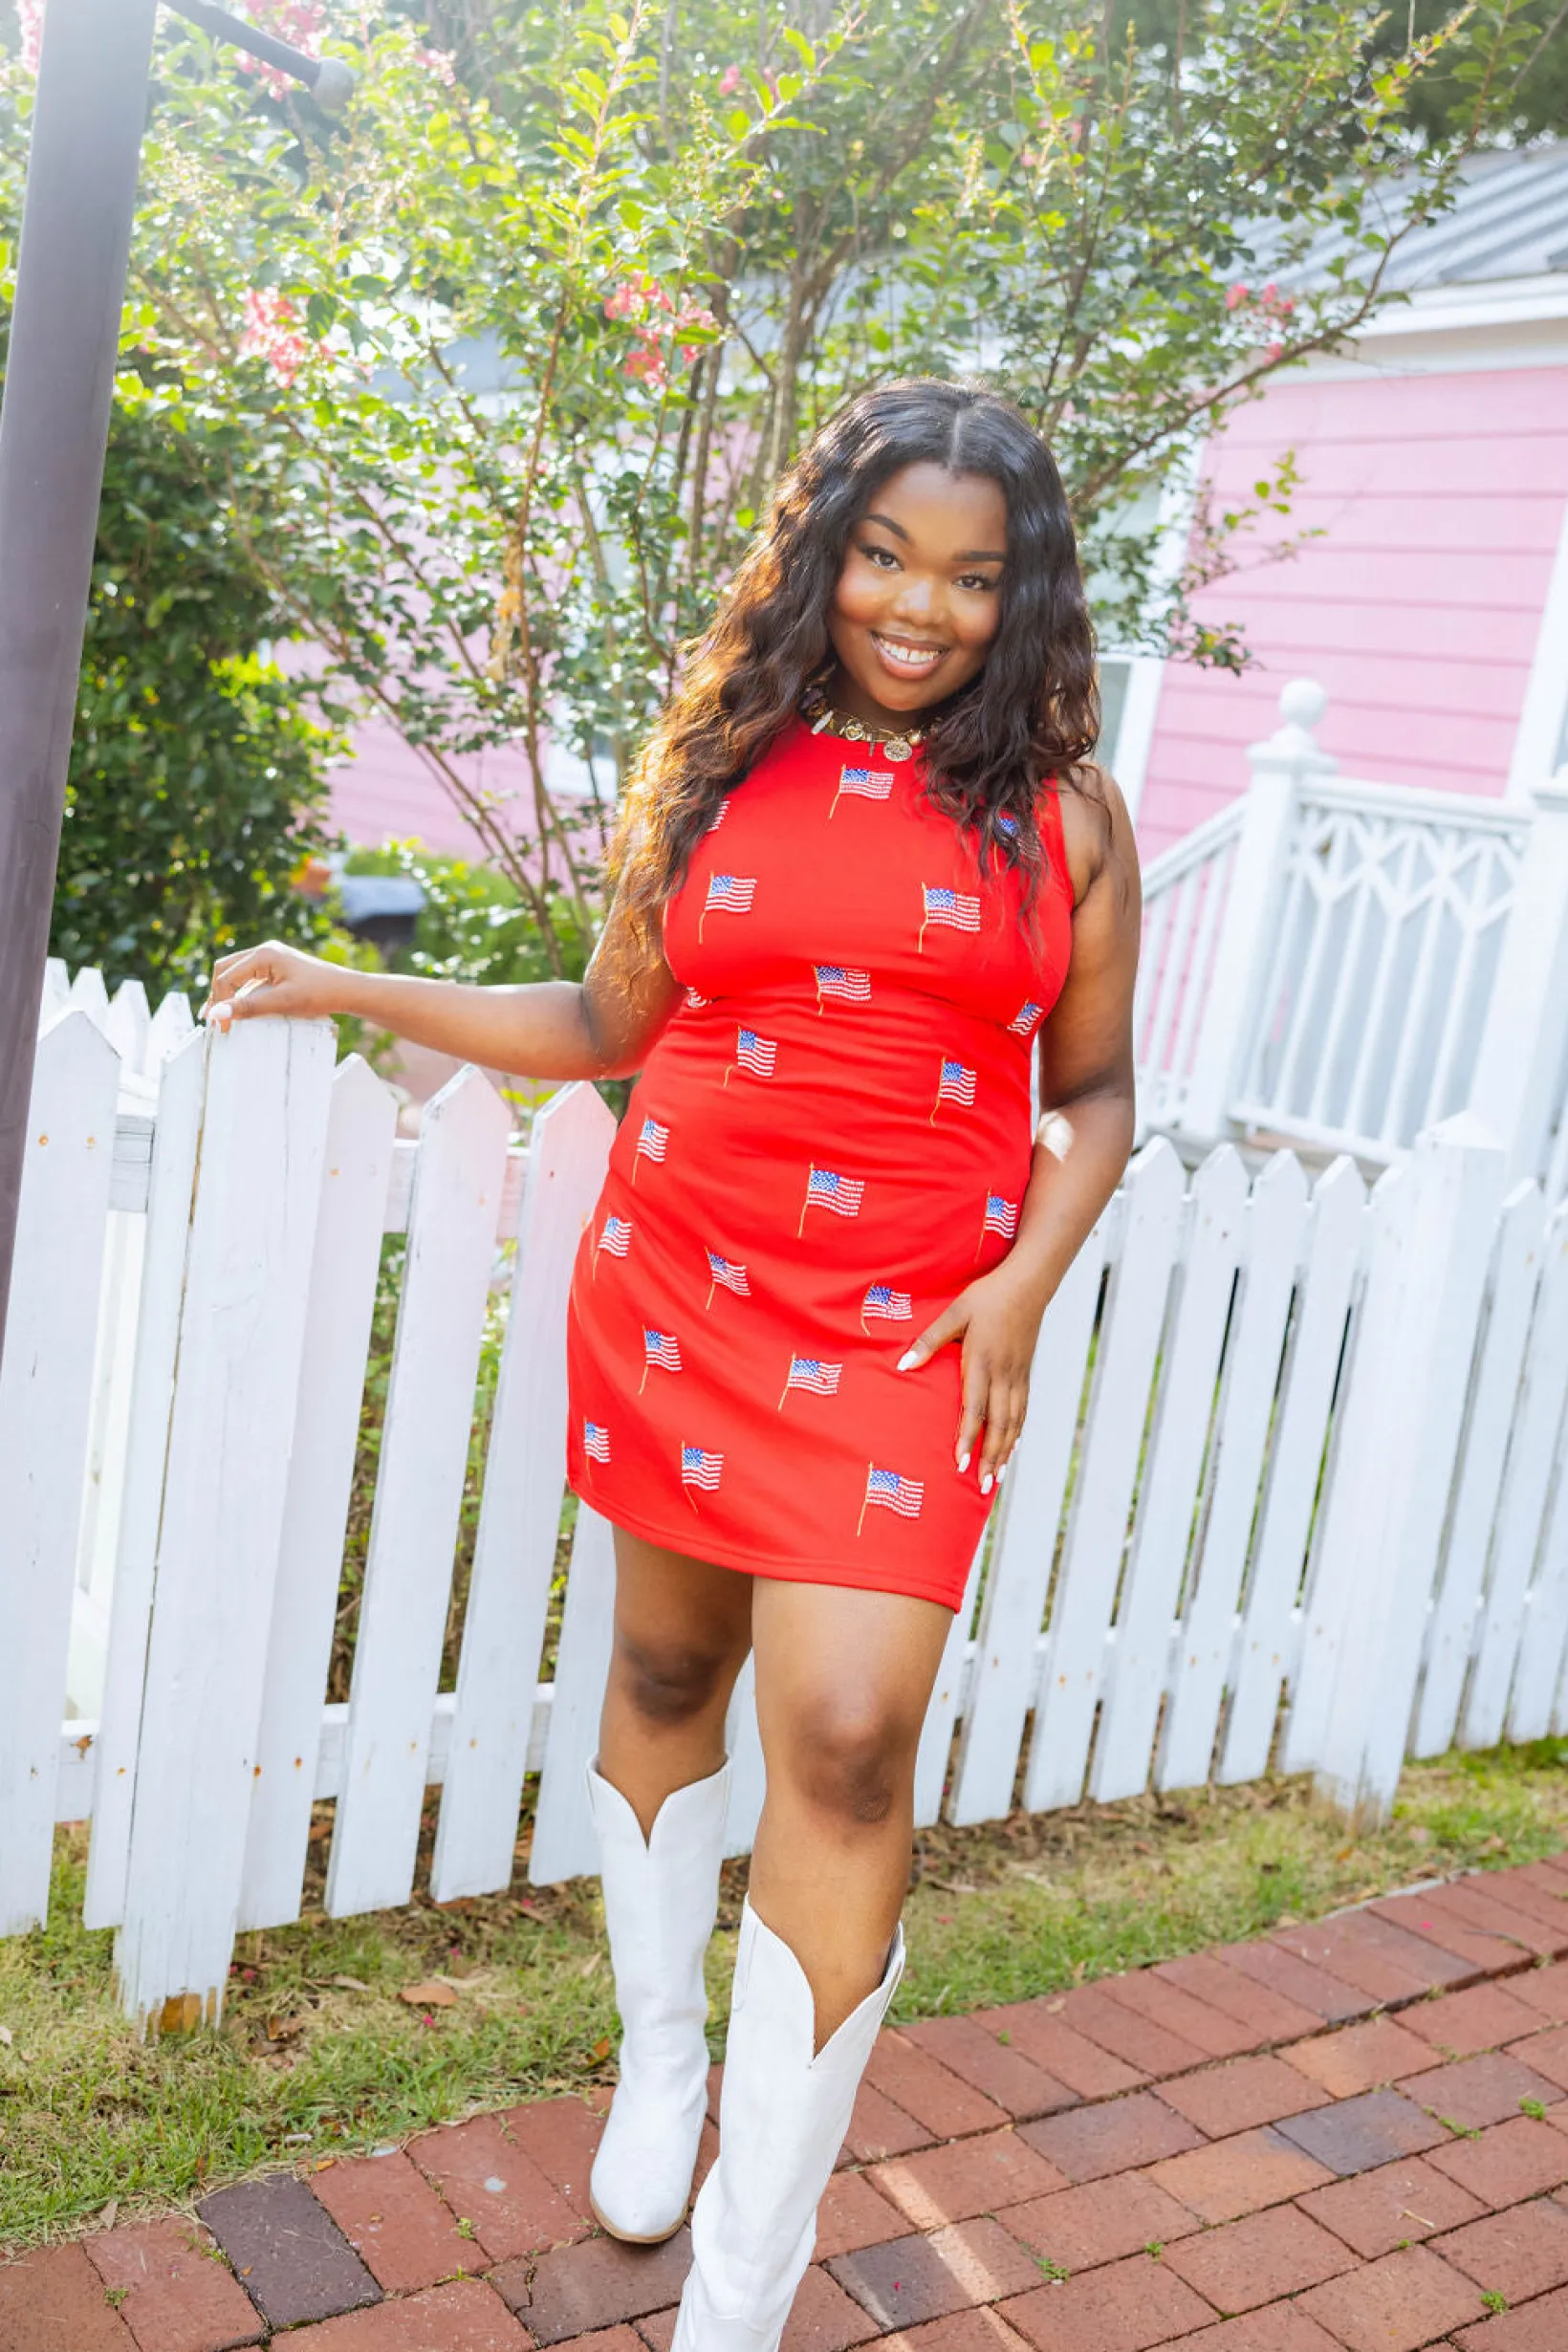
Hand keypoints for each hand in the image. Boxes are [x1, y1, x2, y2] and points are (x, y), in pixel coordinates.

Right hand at [201, 940, 350, 1027]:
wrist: (348, 990)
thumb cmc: (319, 994)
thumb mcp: (282, 1003)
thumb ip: (249, 1007)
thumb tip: (216, 1014)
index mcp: (263, 955)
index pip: (226, 978)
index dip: (219, 1003)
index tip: (222, 1027)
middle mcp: (264, 951)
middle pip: (226, 969)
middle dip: (216, 993)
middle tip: (211, 1019)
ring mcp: (272, 958)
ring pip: (237, 973)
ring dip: (227, 993)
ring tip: (220, 1016)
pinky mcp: (279, 968)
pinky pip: (251, 978)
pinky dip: (241, 993)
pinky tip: (240, 1008)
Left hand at [896, 1267, 1045, 1494]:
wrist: (1029, 1283)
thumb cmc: (987, 1296)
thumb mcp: (955, 1313)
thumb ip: (930, 1341)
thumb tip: (903, 1364)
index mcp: (981, 1361)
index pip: (974, 1409)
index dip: (966, 1438)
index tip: (959, 1463)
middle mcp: (1002, 1374)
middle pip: (997, 1424)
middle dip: (989, 1456)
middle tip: (982, 1485)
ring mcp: (1017, 1375)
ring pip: (1013, 1421)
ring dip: (1005, 1450)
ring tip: (997, 1476)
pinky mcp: (1026, 1372)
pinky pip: (1023, 1409)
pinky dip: (1018, 1431)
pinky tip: (1013, 1445)